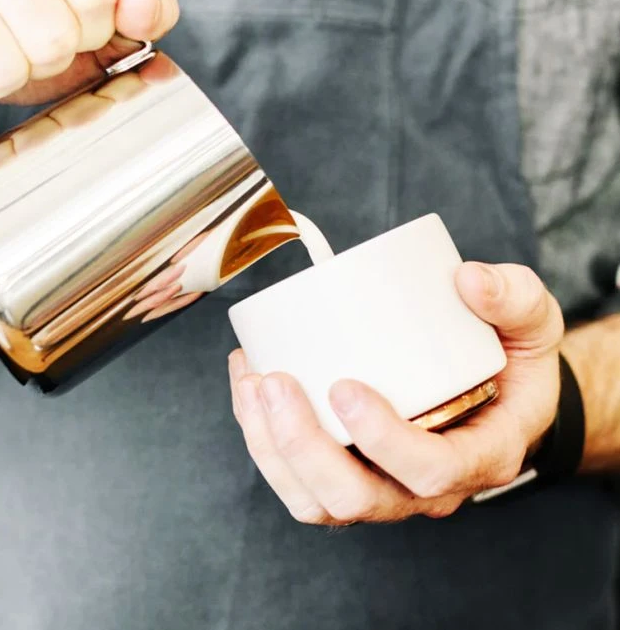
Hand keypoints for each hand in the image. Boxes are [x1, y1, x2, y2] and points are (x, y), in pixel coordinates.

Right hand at [0, 0, 178, 132]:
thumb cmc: (18, 31)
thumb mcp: (93, 21)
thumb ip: (141, 10)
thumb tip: (142, 4)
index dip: (91, 31)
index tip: (69, 26)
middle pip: (53, 34)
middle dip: (46, 62)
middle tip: (23, 49)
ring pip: (2, 65)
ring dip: (4, 82)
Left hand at [228, 262, 563, 524]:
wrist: (499, 393)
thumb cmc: (512, 362)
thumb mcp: (532, 324)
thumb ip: (514, 296)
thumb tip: (469, 279)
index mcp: (480, 455)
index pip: (432, 472)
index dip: (384, 441)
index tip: (344, 387)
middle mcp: (427, 488)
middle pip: (358, 499)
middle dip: (303, 446)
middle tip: (274, 381)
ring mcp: (385, 486)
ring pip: (317, 501)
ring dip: (271, 447)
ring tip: (250, 380)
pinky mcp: (351, 472)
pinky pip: (299, 482)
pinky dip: (262, 439)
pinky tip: (247, 384)